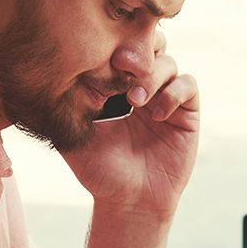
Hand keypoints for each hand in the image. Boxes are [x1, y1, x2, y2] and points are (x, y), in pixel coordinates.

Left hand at [61, 28, 199, 217]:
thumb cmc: (99, 172)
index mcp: (116, 89)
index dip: (114, 47)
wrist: (129, 202)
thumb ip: (68, 105)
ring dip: (152, 76)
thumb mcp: (75, 134)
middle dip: (138, 51)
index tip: (100, 58)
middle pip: (150, 46)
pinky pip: (188, 85)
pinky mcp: (186, 115)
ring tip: (135, 100)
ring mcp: (166, 100)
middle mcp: (143, 89)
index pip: (120, 51)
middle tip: (122, 65)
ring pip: (168, 63)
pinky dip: (173, 93)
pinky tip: (156, 114)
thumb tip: (59, 70)